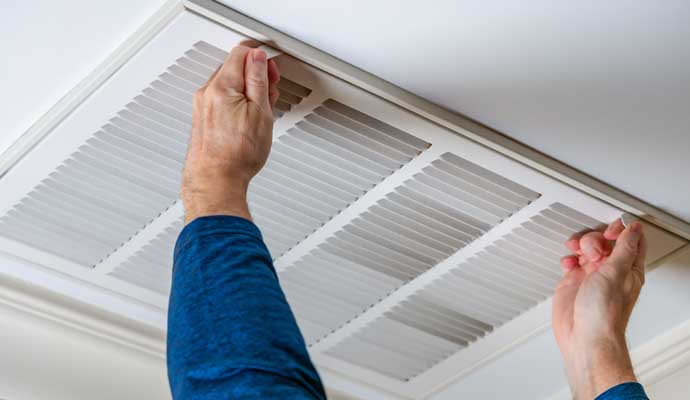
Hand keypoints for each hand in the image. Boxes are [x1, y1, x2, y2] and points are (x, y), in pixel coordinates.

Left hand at [181, 45, 279, 222]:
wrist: (216, 182)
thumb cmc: (237, 155)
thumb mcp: (260, 112)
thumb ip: (258, 79)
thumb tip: (257, 58)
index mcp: (221, 86)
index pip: (241, 53)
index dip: (261, 59)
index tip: (271, 72)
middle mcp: (207, 93)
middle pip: (233, 67)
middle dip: (255, 75)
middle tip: (270, 92)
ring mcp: (202, 106)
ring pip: (228, 85)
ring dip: (247, 91)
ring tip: (261, 111)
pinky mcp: (203, 119)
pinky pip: (221, 100)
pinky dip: (237, 103)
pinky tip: (248, 120)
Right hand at [552, 219, 646, 398]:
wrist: (584, 337)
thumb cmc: (603, 314)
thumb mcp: (616, 273)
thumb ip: (624, 248)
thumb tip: (633, 229)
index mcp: (628, 268)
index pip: (630, 240)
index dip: (620, 230)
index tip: (609, 230)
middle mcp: (610, 271)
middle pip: (604, 240)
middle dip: (595, 239)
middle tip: (592, 251)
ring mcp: (591, 276)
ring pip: (586, 248)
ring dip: (580, 246)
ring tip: (579, 256)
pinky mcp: (574, 282)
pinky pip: (571, 261)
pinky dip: (568, 258)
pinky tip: (569, 264)